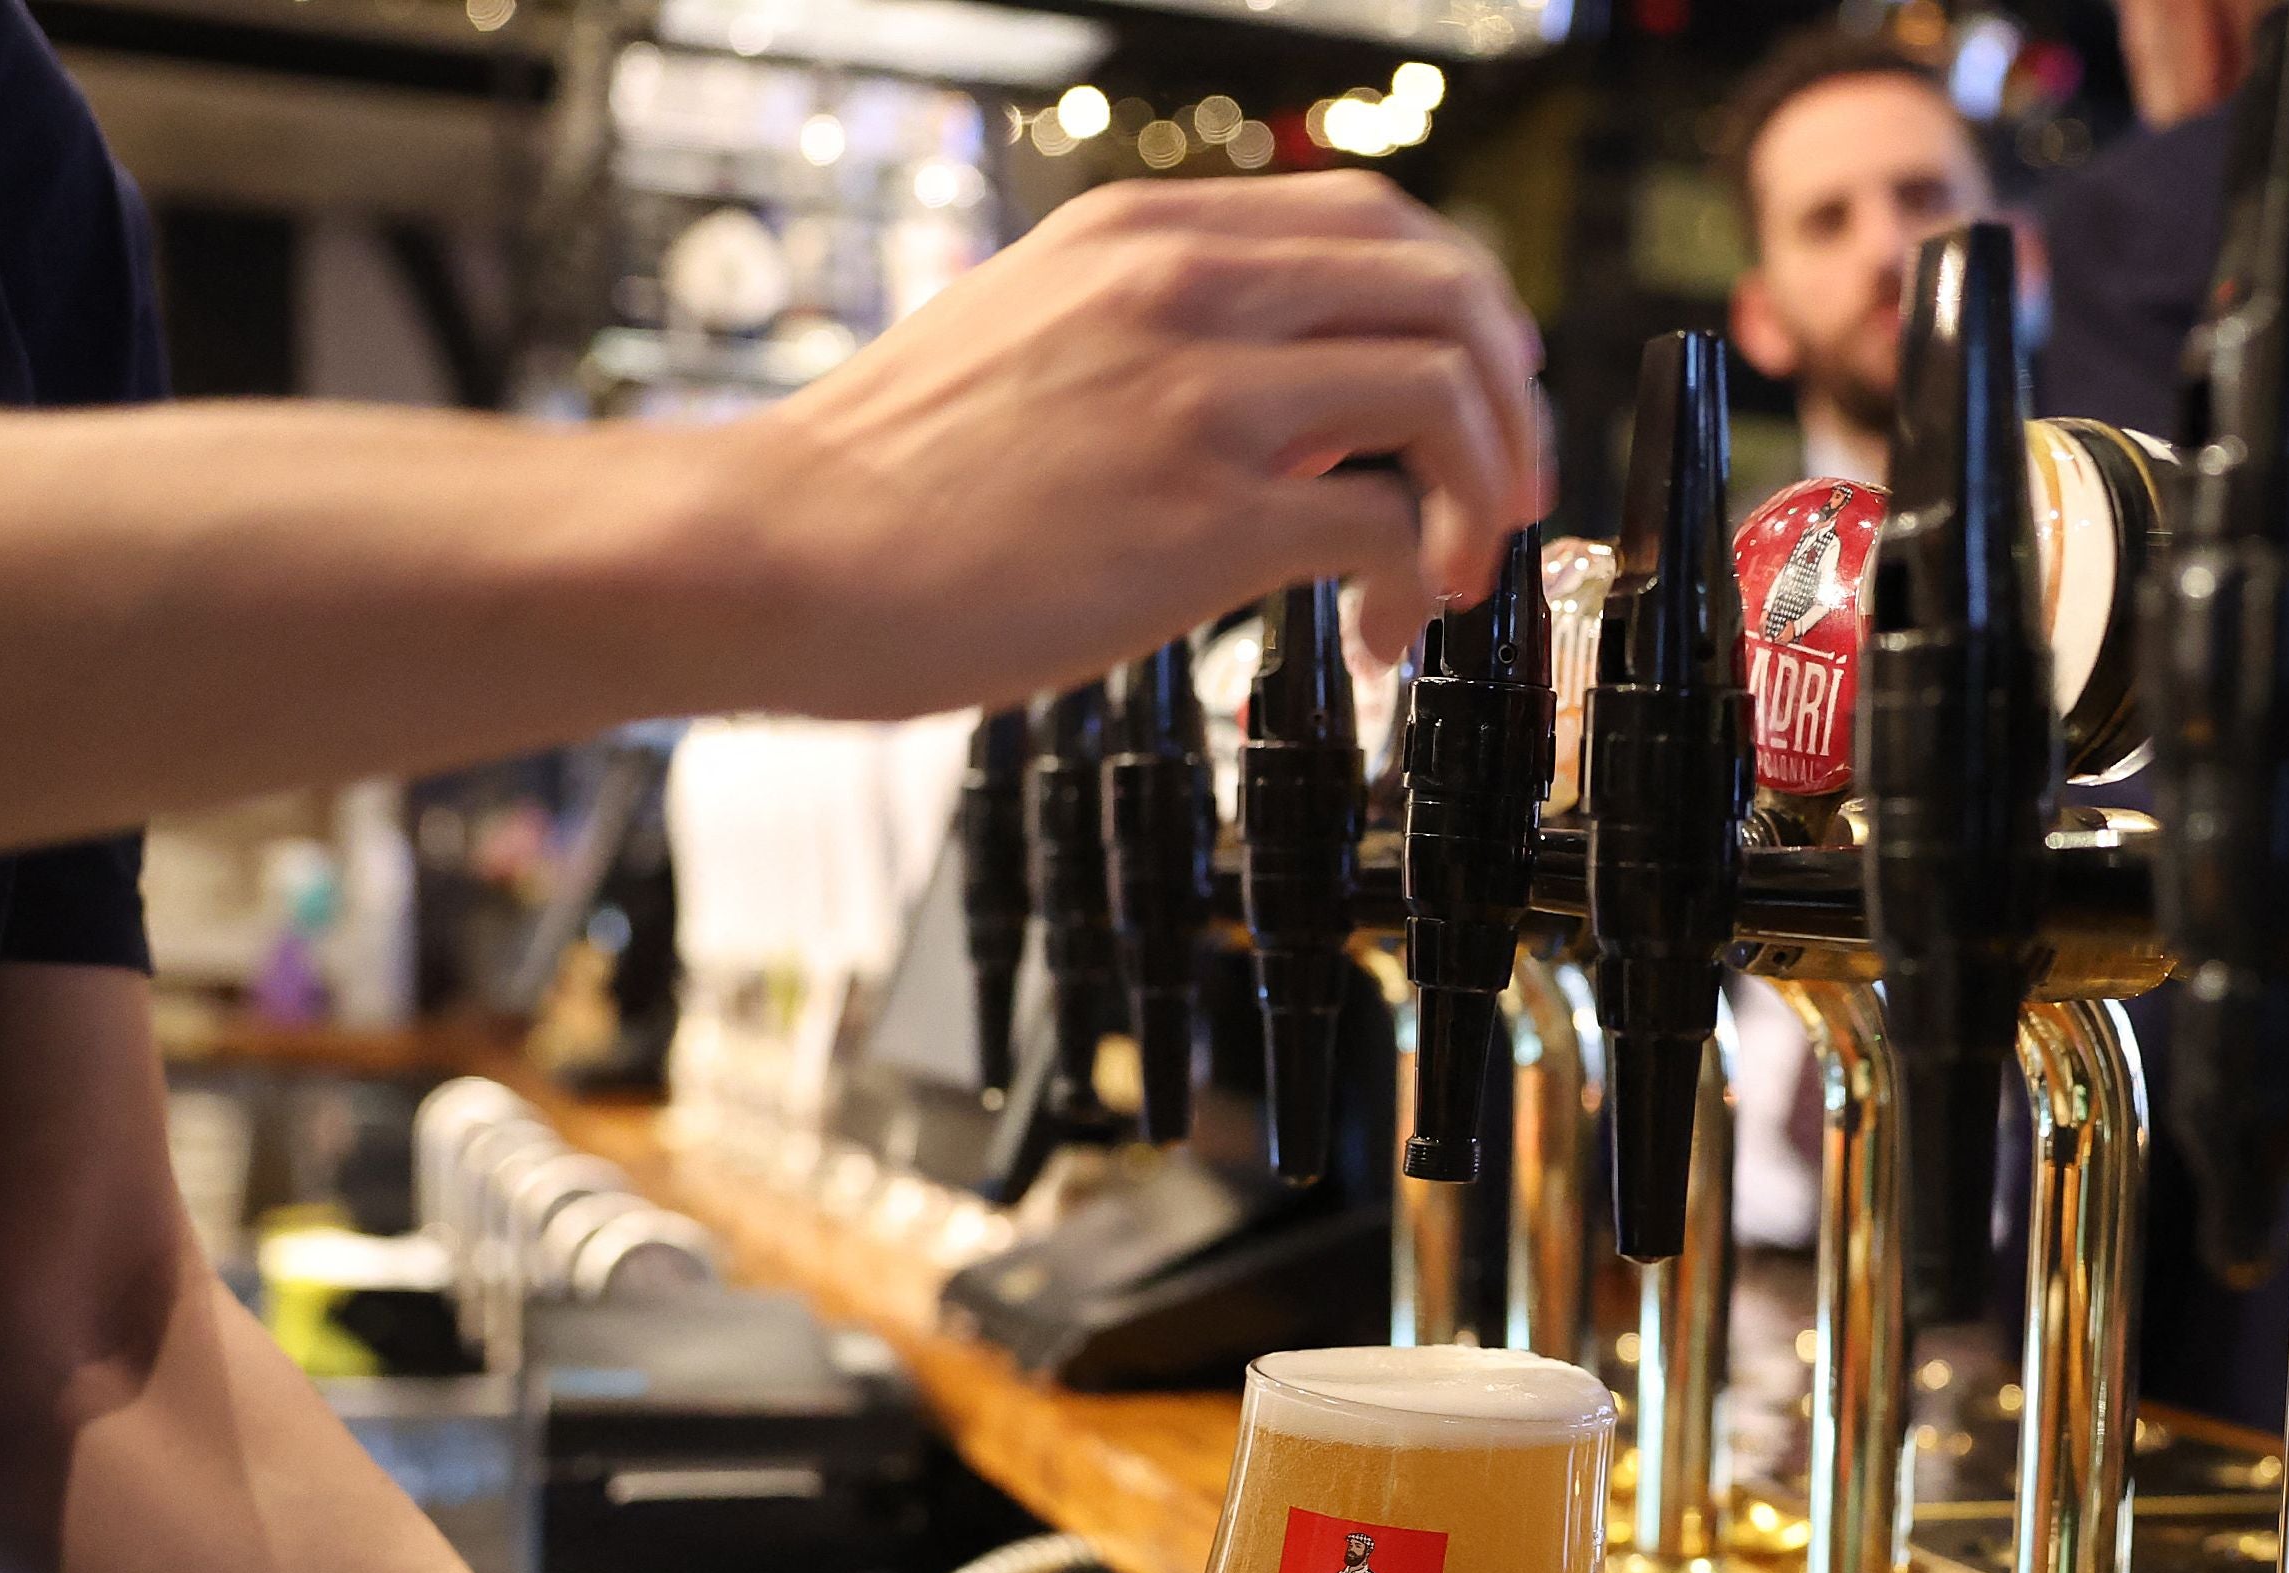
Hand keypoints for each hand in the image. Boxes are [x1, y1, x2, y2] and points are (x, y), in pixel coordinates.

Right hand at [725, 173, 1547, 718]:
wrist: (778, 552)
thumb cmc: (885, 482)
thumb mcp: (1031, 343)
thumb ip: (1156, 347)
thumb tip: (1282, 416)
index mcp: (1143, 237)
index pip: (1376, 220)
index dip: (1462, 309)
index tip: (1476, 395)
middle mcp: (1183, 287)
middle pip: (1446, 288)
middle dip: (1510, 400)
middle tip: (1505, 493)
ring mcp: (1199, 394)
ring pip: (1445, 391)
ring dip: (1485, 492)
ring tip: (1449, 575)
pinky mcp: (1203, 514)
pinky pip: (1390, 522)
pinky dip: (1415, 583)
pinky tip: (1373, 638)